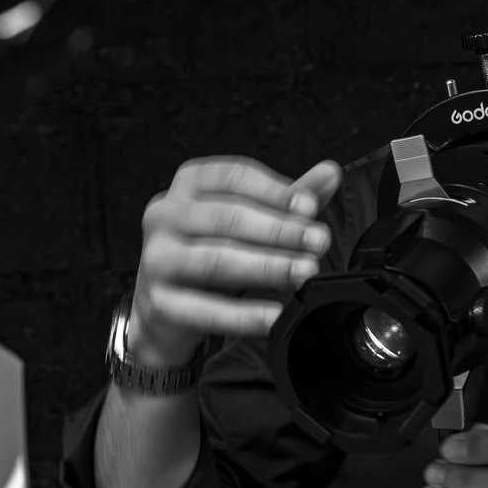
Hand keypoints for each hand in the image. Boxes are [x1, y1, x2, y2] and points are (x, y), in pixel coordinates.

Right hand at [128, 156, 340, 364]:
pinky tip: (273, 314)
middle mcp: (165, 215)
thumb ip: (287, 198)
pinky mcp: (160, 302)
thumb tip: (330, 173)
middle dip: (279, 231)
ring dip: (267, 267)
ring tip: (303, 272)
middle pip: (227, 218)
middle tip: (318, 243)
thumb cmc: (209, 254)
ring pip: (216, 261)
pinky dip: (243, 314)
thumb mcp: (249, 221)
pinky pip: (205, 309)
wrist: (165, 310)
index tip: (311, 208)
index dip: (275, 191)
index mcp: (188, 185)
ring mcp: (157, 259)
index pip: (233, 177)